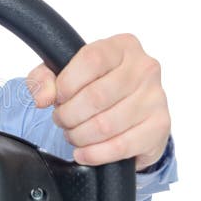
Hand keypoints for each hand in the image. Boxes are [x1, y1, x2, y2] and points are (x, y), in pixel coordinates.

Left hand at [26, 33, 170, 170]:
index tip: (57, 97)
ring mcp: (156, 98)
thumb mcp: (66, 74)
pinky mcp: (159, 127)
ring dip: (79, 136)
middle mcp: (144, 68)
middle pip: (96, 97)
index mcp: (122, 46)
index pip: (91, 59)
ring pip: (106, 125)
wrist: (130, 113)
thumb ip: (44, 79)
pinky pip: (121, 146)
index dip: (66, 83)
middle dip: (69, 115)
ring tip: (73, 134)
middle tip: (62, 120)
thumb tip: (42, 97)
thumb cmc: (96, 87)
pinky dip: (95, 154)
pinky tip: (84, 153)